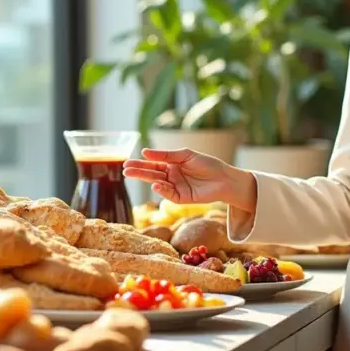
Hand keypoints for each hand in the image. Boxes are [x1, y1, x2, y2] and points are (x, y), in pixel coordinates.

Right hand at [123, 148, 255, 210]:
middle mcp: (171, 177)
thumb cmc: (207, 164)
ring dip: (146, 180)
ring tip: (133, 174)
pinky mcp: (182, 199)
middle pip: (152, 174)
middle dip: (138, 172)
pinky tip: (155, 184)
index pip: (153, 164)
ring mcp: (176, 188)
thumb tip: (145, 152)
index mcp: (172, 165)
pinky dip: (161, 190)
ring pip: (157, 184)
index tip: (127, 163)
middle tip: (125, 170)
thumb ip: (166, 155)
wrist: (224, 178)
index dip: (140, 164)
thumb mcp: (185, 155)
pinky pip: (169, 194)